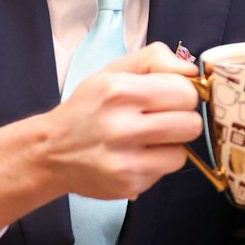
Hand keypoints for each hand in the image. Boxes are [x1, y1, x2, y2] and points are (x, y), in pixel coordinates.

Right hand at [0, 43, 201, 244]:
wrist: (51, 151)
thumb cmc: (89, 107)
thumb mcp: (114, 70)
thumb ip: (155, 59)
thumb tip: (193, 71)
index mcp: (120, 91)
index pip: (185, 93)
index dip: (183, 93)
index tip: (170, 97)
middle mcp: (120, 127)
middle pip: (191, 124)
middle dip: (182, 119)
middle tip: (162, 119)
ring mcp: (124, 161)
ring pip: (183, 153)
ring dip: (171, 145)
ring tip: (148, 139)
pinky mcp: (128, 185)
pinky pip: (165, 172)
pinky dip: (157, 163)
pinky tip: (136, 155)